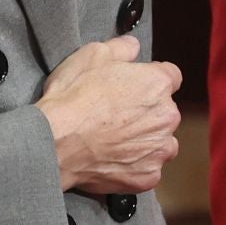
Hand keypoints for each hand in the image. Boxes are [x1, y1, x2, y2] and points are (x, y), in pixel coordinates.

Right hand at [35, 35, 182, 193]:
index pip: (170, 77)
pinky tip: (112, 157)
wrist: (56, 140)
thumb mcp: (94, 54)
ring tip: (115, 139)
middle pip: (165, 111)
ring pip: (160, 142)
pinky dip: (134, 165)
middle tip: (116, 113)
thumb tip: (133, 47)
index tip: (134, 86)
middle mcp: (167, 117)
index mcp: (158, 84)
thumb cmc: (74, 96)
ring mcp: (158, 150)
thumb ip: (122, 48)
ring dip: (145, 140)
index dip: (150, 79)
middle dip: (146, 111)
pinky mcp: (147, 176)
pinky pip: (148, 168)